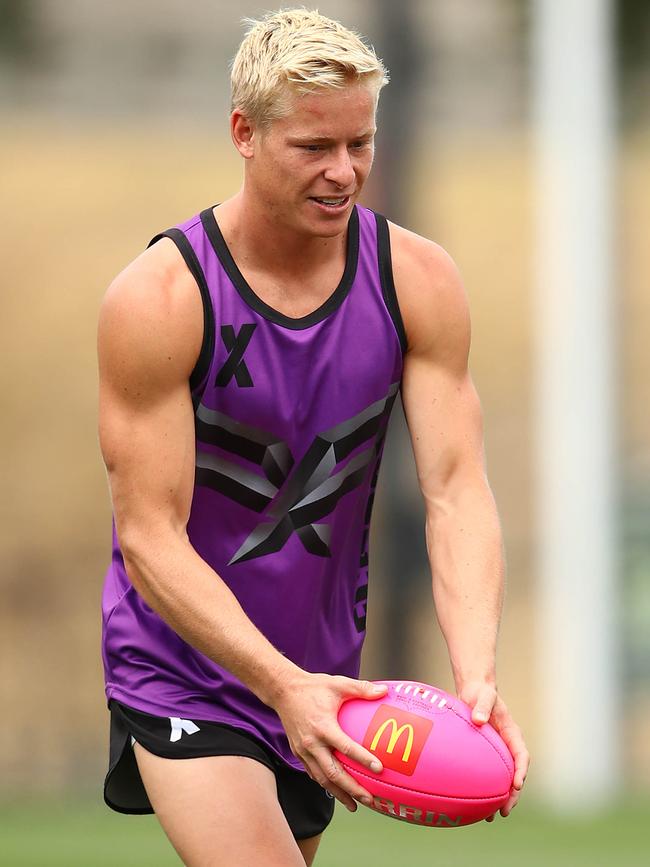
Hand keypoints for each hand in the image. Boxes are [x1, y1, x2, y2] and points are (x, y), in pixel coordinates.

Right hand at [271, 671, 387, 810]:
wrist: (283, 691)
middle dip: (352, 789)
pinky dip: (325, 784)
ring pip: (322, 778)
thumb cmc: (312, 687)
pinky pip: (313, 773)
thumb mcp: (338, 684)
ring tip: (354, 805)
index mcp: (323, 727)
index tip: (379, 769)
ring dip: (339, 793)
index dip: (363, 759)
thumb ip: (361, 688)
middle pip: (333, 773)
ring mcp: (303, 750)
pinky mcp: (298, 752)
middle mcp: (312, 743)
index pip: (346, 748)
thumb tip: (384, 691)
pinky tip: (336, 790)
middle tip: (369, 799)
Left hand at [458, 681, 529, 821]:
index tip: (516, 784)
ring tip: (492, 816)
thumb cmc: (481, 693)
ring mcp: (499, 752)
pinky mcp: (488, 755)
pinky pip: (490, 774)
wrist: (475, 692)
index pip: (522, 755)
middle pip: (515, 774)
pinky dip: (487, 789)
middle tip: (505, 810)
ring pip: (504, 779)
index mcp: (512, 733)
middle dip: (513, 795)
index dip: (521, 771)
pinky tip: (476, 804)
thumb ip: (482, 706)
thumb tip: (478, 720)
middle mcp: (508, 745)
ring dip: (501, 798)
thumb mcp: (484, 696)